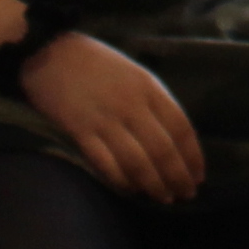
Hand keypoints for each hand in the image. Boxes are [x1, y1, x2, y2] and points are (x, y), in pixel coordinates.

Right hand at [25, 29, 205, 202]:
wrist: (50, 51)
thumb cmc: (97, 62)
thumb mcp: (135, 72)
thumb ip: (154, 101)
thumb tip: (174, 139)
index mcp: (149, 87)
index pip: (181, 128)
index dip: (193, 157)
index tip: (198, 176)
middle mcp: (131, 105)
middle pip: (163, 150)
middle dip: (177, 177)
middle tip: (185, 195)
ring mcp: (105, 119)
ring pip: (138, 162)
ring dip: (154, 185)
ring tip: (163, 198)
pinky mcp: (80, 131)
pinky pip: (106, 164)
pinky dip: (122, 181)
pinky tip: (131, 189)